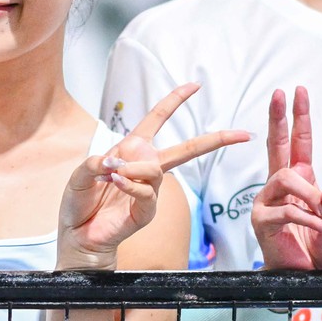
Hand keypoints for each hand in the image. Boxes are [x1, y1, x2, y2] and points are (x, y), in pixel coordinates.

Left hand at [57, 83, 248, 269]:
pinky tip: (115, 184)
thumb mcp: (80, 175)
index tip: (195, 85)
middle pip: (187, 149)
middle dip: (216, 139)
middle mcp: (145, 167)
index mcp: (132, 150)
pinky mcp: (147, 210)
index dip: (175, 100)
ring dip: (132, 169)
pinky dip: (129, 185)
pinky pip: (146, 191)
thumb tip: (113, 163)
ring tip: (111, 176)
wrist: (78, 235)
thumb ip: (94, 163)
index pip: (157, 119)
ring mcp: (150, 190)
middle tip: (243, 134)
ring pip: (154, 169)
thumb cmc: (80, 203)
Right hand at [251, 87, 321, 270]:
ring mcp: (268, 202)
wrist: (305, 277)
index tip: (297, 92)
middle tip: (280, 93)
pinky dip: (312, 219)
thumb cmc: (317, 248)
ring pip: (285, 178)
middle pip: (276, 145)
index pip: (298, 143)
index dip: (298, 118)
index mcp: (300, 181)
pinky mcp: (262, 220)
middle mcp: (280, 187)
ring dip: (310, 193)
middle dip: (278, 117)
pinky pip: (288, 210)